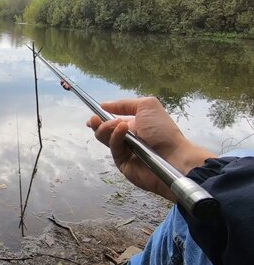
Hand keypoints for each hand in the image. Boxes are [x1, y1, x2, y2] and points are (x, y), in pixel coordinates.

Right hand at [86, 97, 215, 200]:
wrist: (174, 157)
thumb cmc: (163, 130)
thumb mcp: (147, 106)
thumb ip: (125, 104)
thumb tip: (104, 105)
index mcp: (133, 125)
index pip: (111, 121)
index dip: (101, 119)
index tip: (93, 116)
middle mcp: (127, 138)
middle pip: (104, 131)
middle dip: (99, 124)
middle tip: (95, 119)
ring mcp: (124, 152)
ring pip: (105, 140)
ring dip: (106, 129)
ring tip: (114, 123)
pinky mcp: (122, 164)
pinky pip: (114, 149)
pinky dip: (116, 138)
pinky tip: (122, 130)